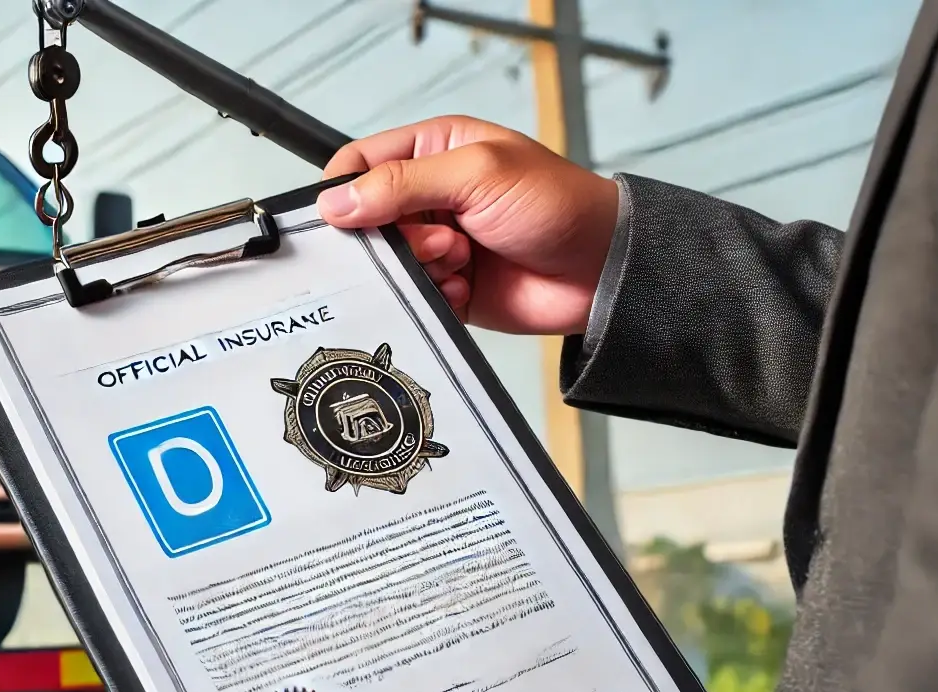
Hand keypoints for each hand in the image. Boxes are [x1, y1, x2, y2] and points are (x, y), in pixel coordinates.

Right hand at [317, 115, 620, 336]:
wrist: (602, 270)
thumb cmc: (558, 205)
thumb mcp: (477, 174)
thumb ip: (402, 184)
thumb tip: (335, 202)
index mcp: (434, 151)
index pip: (360, 163)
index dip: (342, 190)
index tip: (340, 217)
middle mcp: (431, 196)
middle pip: (366, 219)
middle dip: (389, 236)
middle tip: (433, 240)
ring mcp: (438, 243)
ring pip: (387, 262)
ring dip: (419, 265)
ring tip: (460, 260)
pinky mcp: (448, 286)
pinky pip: (412, 295)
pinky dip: (434, 294)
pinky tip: (467, 285)